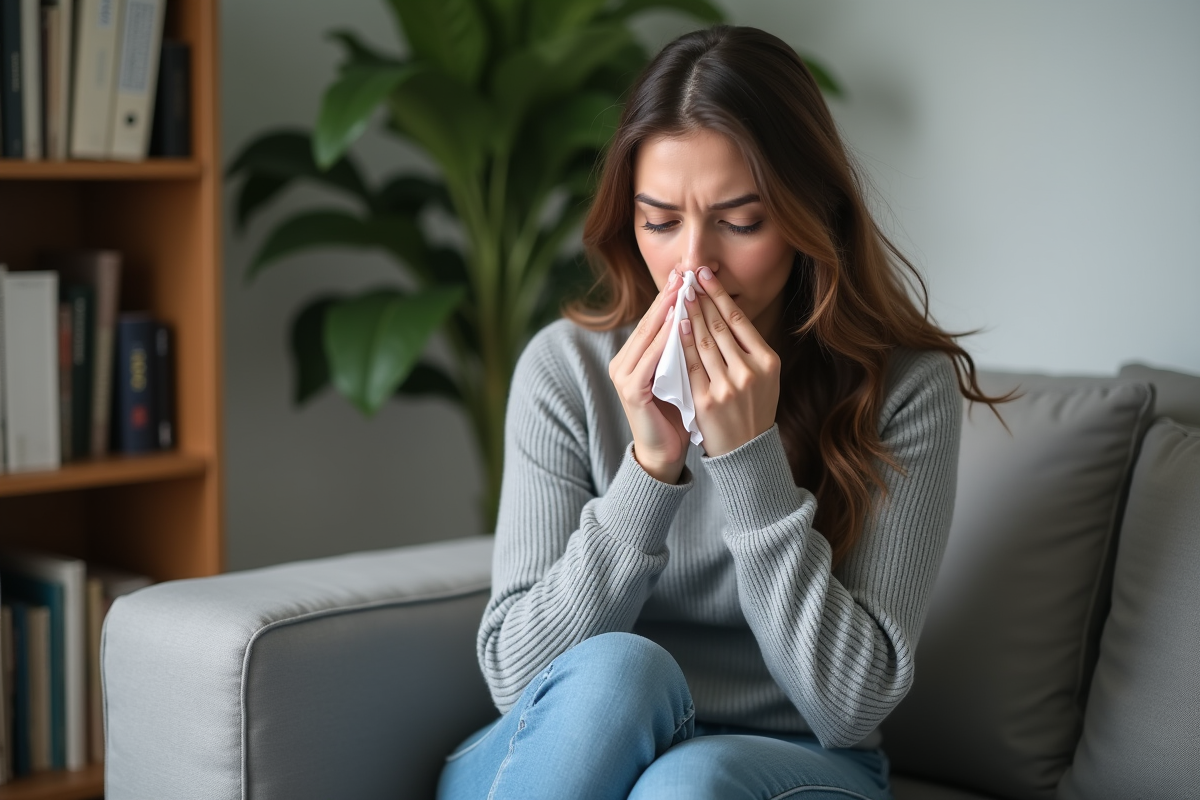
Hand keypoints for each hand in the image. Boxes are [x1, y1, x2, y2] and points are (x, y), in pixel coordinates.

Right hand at [608, 272, 691, 482]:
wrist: (663, 453)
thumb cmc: (676, 414)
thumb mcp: (679, 374)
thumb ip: (681, 349)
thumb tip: (698, 315)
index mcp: (632, 357)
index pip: (653, 321)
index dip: (668, 297)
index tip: (685, 274)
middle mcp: (622, 363)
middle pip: (648, 324)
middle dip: (667, 297)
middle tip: (683, 273)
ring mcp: (623, 377)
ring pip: (648, 338)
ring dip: (666, 313)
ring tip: (682, 291)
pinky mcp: (631, 391)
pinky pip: (651, 360)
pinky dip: (665, 341)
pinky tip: (680, 324)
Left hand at [679, 267, 780, 456]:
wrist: (746, 450)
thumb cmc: (754, 408)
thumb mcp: (765, 377)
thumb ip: (750, 348)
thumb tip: (728, 311)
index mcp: (768, 361)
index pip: (739, 320)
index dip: (719, 294)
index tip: (705, 275)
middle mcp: (750, 371)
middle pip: (719, 326)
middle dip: (701, 298)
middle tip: (688, 277)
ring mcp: (728, 386)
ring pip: (703, 341)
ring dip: (689, 314)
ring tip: (680, 295)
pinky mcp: (707, 400)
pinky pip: (690, 365)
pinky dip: (681, 343)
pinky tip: (674, 326)